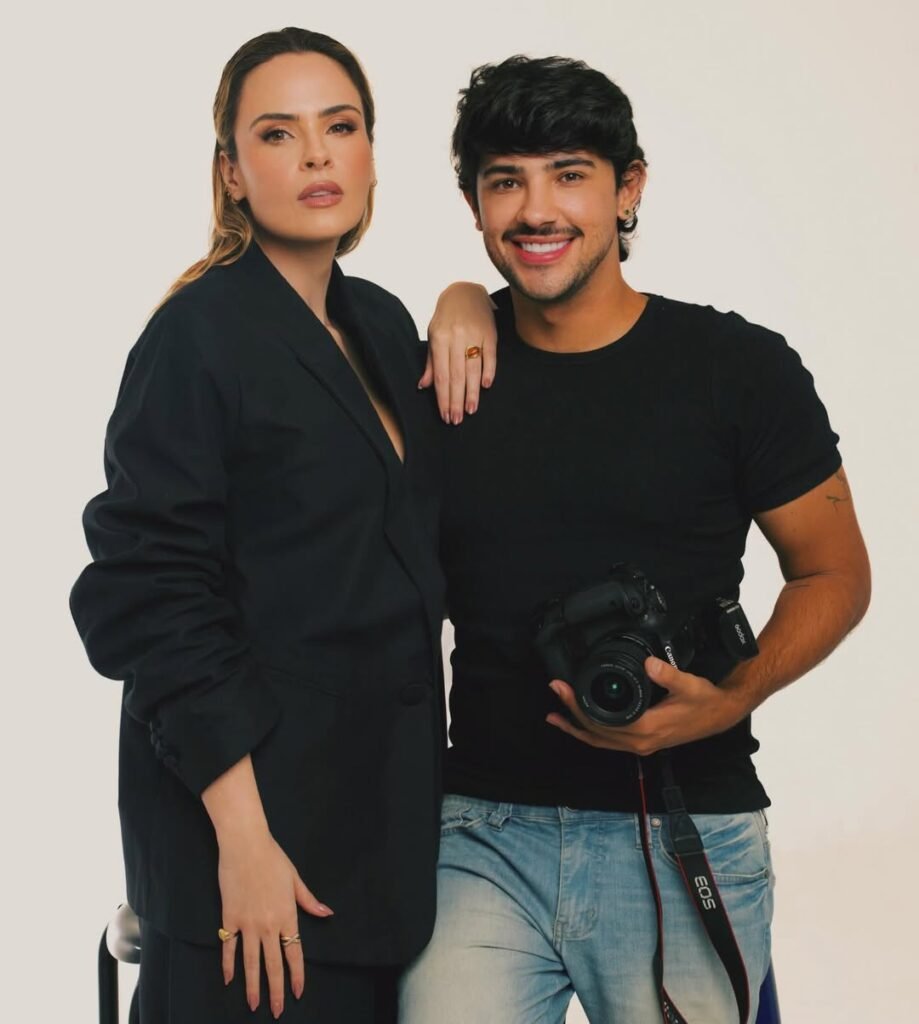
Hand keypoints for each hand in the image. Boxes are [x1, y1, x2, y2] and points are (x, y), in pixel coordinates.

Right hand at [217, 829, 332, 1017]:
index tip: (298, 992)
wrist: (245, 845)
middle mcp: (268, 924)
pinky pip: (229, 947)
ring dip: (252, 986)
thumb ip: (308, 901)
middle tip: (277, 1011)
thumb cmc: (273, 858)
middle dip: (275, 991)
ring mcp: (247, 923)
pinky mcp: (229, 918)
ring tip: (253, 1004)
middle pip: (273, 965)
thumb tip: (326, 914)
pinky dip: (228, 965)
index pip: (294, 953)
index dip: (297, 976)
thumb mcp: (295, 879)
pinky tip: (229, 979)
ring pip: (251, 962)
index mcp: (287, 915)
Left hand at [420, 282, 496, 423]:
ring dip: (472, 392)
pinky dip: (488, 371)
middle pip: (456, 375)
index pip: (441, 374)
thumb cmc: (446, 317)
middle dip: (456, 400)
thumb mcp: (433, 334)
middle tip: (457, 419)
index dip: (443, 397)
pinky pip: (490, 355)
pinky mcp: (491, 333)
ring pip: (473, 368)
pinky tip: (485, 386)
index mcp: (439, 338)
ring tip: (471, 410)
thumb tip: (424, 386)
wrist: (466, 291)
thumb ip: (431, 361)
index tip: (445, 414)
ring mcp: (475, 334)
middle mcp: (457, 337)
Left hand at [545, 657, 748, 755]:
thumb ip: (668, 674)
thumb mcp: (688, 684)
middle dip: (571, 712)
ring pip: (600, 742)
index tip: (564, 688)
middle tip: (555, 690)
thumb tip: (649, 664)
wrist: (721, 714)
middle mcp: (641, 742)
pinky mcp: (643, 742)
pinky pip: (609, 742)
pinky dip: (591, 734)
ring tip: (555, 716)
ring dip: (577, 729)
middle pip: (595, 732)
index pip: (602, 721)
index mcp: (647, 728)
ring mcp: (641, 745)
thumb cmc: (705, 701)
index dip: (579, 705)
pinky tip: (581, 725)